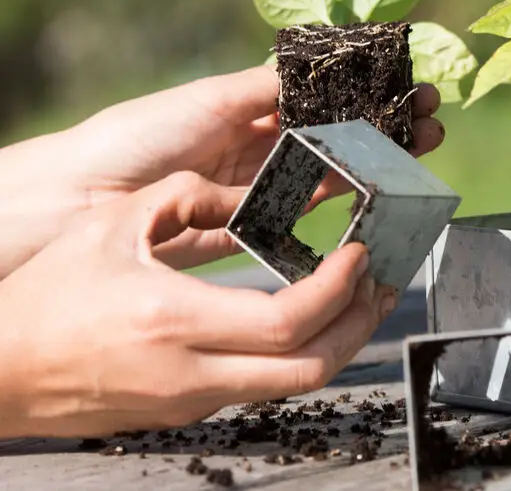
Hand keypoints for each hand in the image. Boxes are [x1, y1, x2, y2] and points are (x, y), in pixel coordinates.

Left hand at [0, 65, 443, 276]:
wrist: (78, 200)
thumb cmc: (138, 137)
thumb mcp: (211, 99)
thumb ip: (269, 86)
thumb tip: (322, 58)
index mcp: (246, 104)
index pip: (320, 93)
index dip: (364, 88)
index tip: (405, 81)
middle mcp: (254, 142)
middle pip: (332, 131)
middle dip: (382, 124)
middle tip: (430, 119)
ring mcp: (252, 183)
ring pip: (325, 169)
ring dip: (371, 159)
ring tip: (416, 149)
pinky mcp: (243, 224)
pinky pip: (297, 211)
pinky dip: (335, 199)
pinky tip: (366, 191)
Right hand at [0, 172, 395, 437]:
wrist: (0, 370)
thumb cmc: (50, 294)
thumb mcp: (118, 224)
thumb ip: (187, 195)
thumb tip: (245, 191)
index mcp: (174, 321)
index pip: (288, 322)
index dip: (338, 289)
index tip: (360, 254)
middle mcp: (190, 375)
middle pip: (309, 368)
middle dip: (359, 323)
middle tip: (382, 280)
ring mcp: (189, 402)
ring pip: (291, 385)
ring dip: (336, 339)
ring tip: (359, 296)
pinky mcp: (183, 411)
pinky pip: (259, 385)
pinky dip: (296, 351)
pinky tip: (305, 315)